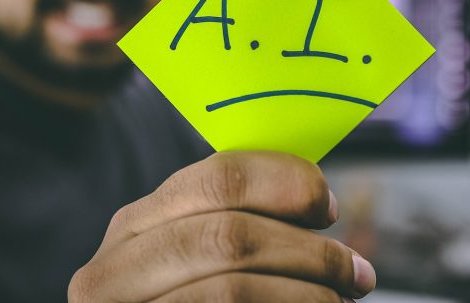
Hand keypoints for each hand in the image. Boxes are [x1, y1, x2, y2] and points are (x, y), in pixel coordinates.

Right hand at [68, 151, 375, 301]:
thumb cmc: (191, 298)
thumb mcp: (193, 260)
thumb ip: (231, 224)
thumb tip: (317, 201)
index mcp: (135, 228)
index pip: (217, 177)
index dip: (286, 184)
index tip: (327, 207)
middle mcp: (112, 271)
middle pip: (229, 235)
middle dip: (309, 251)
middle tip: (357, 272)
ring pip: (232, 288)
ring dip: (307, 293)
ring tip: (339, 300)